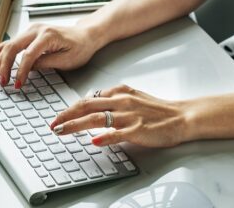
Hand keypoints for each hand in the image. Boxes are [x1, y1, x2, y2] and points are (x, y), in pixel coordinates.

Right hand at [0, 22, 102, 87]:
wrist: (85, 35)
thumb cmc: (80, 47)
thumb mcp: (67, 60)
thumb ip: (46, 63)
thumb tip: (28, 68)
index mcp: (48, 35)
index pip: (28, 55)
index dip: (21, 72)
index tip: (17, 84)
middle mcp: (37, 29)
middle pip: (13, 47)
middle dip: (5, 66)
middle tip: (1, 82)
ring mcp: (32, 30)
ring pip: (10, 44)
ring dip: (0, 60)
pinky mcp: (30, 33)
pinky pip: (12, 42)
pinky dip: (1, 50)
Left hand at [48, 84, 189, 147]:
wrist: (180, 116)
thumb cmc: (157, 110)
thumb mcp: (133, 96)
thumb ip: (113, 99)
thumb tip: (93, 102)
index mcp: (119, 92)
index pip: (88, 98)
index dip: (70, 108)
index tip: (59, 116)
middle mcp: (121, 101)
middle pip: (87, 106)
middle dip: (66, 115)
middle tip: (53, 124)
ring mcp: (128, 115)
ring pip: (96, 118)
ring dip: (76, 125)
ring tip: (62, 131)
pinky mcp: (137, 129)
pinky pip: (117, 133)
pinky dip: (105, 137)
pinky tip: (94, 141)